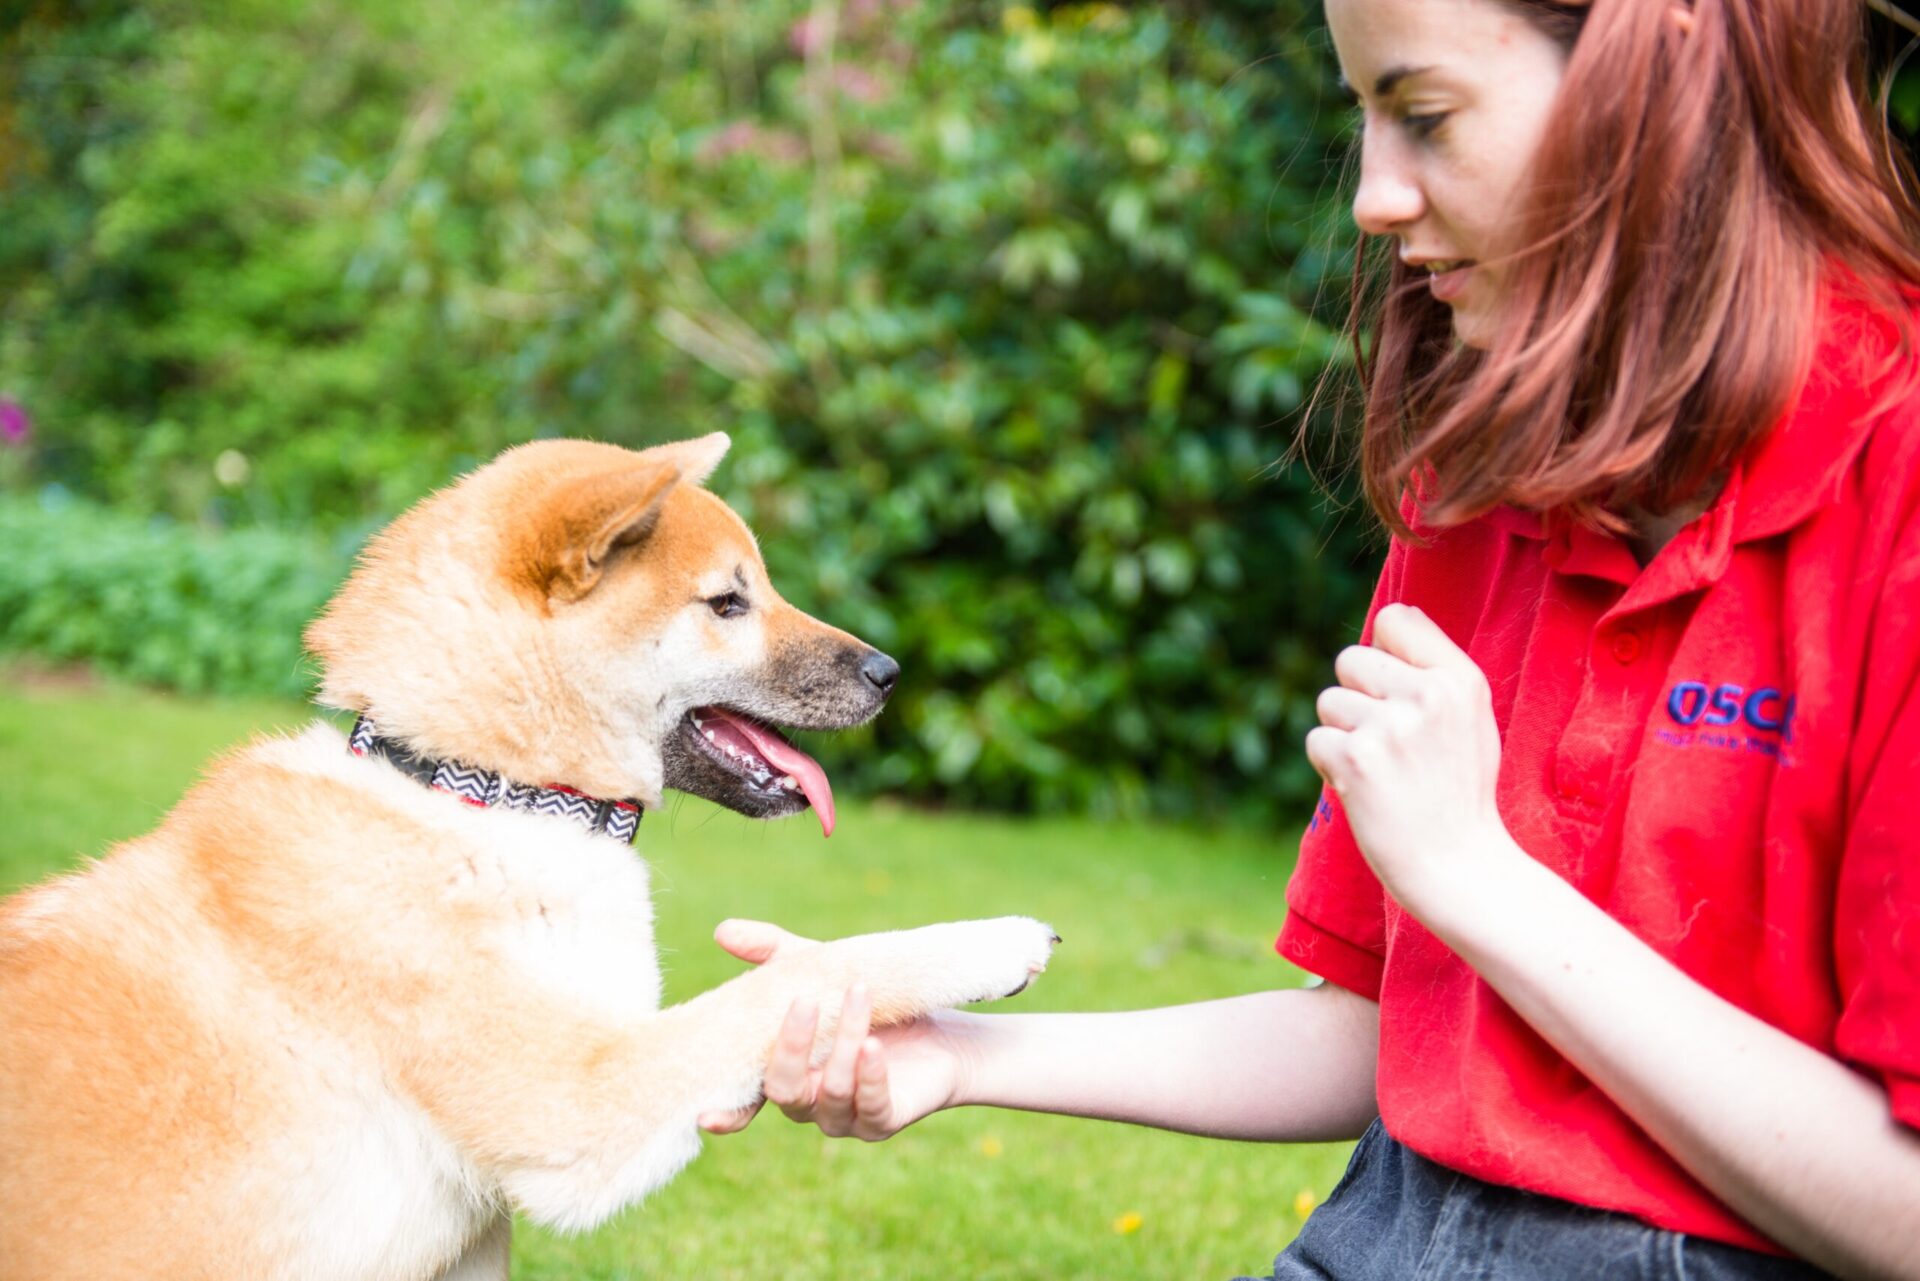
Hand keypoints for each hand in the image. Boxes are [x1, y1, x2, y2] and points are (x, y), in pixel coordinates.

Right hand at [696, 919, 967, 1139]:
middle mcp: (809, 1102)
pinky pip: (870, 1105)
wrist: (943, 1029)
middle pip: (784, 1091)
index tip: (707, 1114)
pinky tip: (873, 1045)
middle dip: (791, 1049)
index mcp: (787, 1073)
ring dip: (842, 1042)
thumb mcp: (821, 972)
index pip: (748, 1098)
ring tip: (860, 994)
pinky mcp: (882, 1121)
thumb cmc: (872, 1002)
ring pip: (830, 1092)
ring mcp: (845, 1117)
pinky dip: (869, 1075)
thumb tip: (722, 931)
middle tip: (805, 1001)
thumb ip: (772, 954)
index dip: (729, 1111)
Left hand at [1303, 603, 1520, 917]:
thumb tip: (1395, 615)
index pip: (1393, 619)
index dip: (1381, 654)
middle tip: (1390, 745)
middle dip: (1357, 698)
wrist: (1459, 866)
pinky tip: (1366, 791)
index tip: (1395, 692)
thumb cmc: (1459, 791)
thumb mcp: (1473, 717)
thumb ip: (1436, 666)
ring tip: (1383, 772)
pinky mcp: (1356, 760)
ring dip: (1343, 737)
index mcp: (1459, 678)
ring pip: (1328, 702)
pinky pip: (1316, 741)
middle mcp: (1427, 694)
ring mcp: (1390, 726)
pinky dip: (1330, 768)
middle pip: (1350, 659)